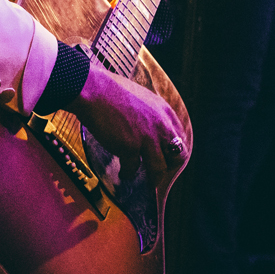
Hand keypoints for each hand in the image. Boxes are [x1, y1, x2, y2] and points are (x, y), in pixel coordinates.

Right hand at [65, 65, 183, 180]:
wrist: (94, 91)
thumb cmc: (112, 92)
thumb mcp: (143, 99)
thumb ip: (152, 115)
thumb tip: (151, 132)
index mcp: (165, 111)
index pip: (180, 136)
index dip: (173, 150)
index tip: (166, 157)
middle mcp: (161, 125)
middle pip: (177, 154)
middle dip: (169, 166)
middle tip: (159, 171)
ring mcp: (147, 137)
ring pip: (160, 168)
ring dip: (153, 178)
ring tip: (147, 183)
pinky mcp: (130, 147)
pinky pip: (133, 169)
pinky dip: (127, 173)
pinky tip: (123, 173)